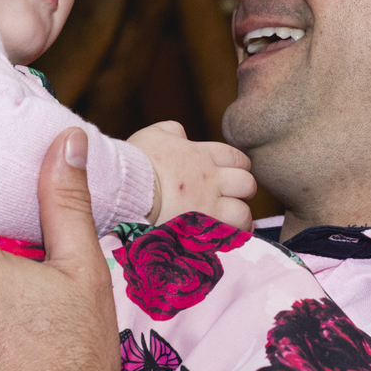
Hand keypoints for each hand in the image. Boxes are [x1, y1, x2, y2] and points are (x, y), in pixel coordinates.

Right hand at [128, 120, 254, 229]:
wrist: (123, 189)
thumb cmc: (134, 161)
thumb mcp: (153, 135)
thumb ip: (172, 131)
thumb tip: (181, 135)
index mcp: (202, 156)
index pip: (237, 158)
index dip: (239, 166)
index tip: (233, 174)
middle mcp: (210, 181)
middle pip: (247, 184)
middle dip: (244, 192)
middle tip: (233, 198)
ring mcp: (207, 207)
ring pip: (243, 214)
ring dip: (240, 219)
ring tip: (232, 222)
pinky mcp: (199, 231)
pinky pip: (226, 238)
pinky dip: (227, 238)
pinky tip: (220, 238)